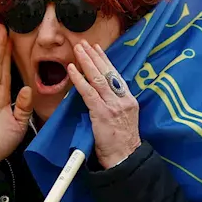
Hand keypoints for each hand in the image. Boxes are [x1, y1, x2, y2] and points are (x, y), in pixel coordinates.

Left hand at [67, 43, 139, 168]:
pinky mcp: (103, 113)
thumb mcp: (122, 120)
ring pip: (98, 79)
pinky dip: (79, 80)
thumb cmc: (121, 143)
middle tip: (84, 43)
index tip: (97, 49)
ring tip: (78, 49)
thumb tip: (100, 96)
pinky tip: (72, 69)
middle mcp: (123, 99)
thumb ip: (113, 106)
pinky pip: (89, 93)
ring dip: (86, 62)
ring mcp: (114, 105)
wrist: (125, 158)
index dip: (105, 61)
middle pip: (108, 73)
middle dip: (95, 56)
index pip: (116, 75)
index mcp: (129, 100)